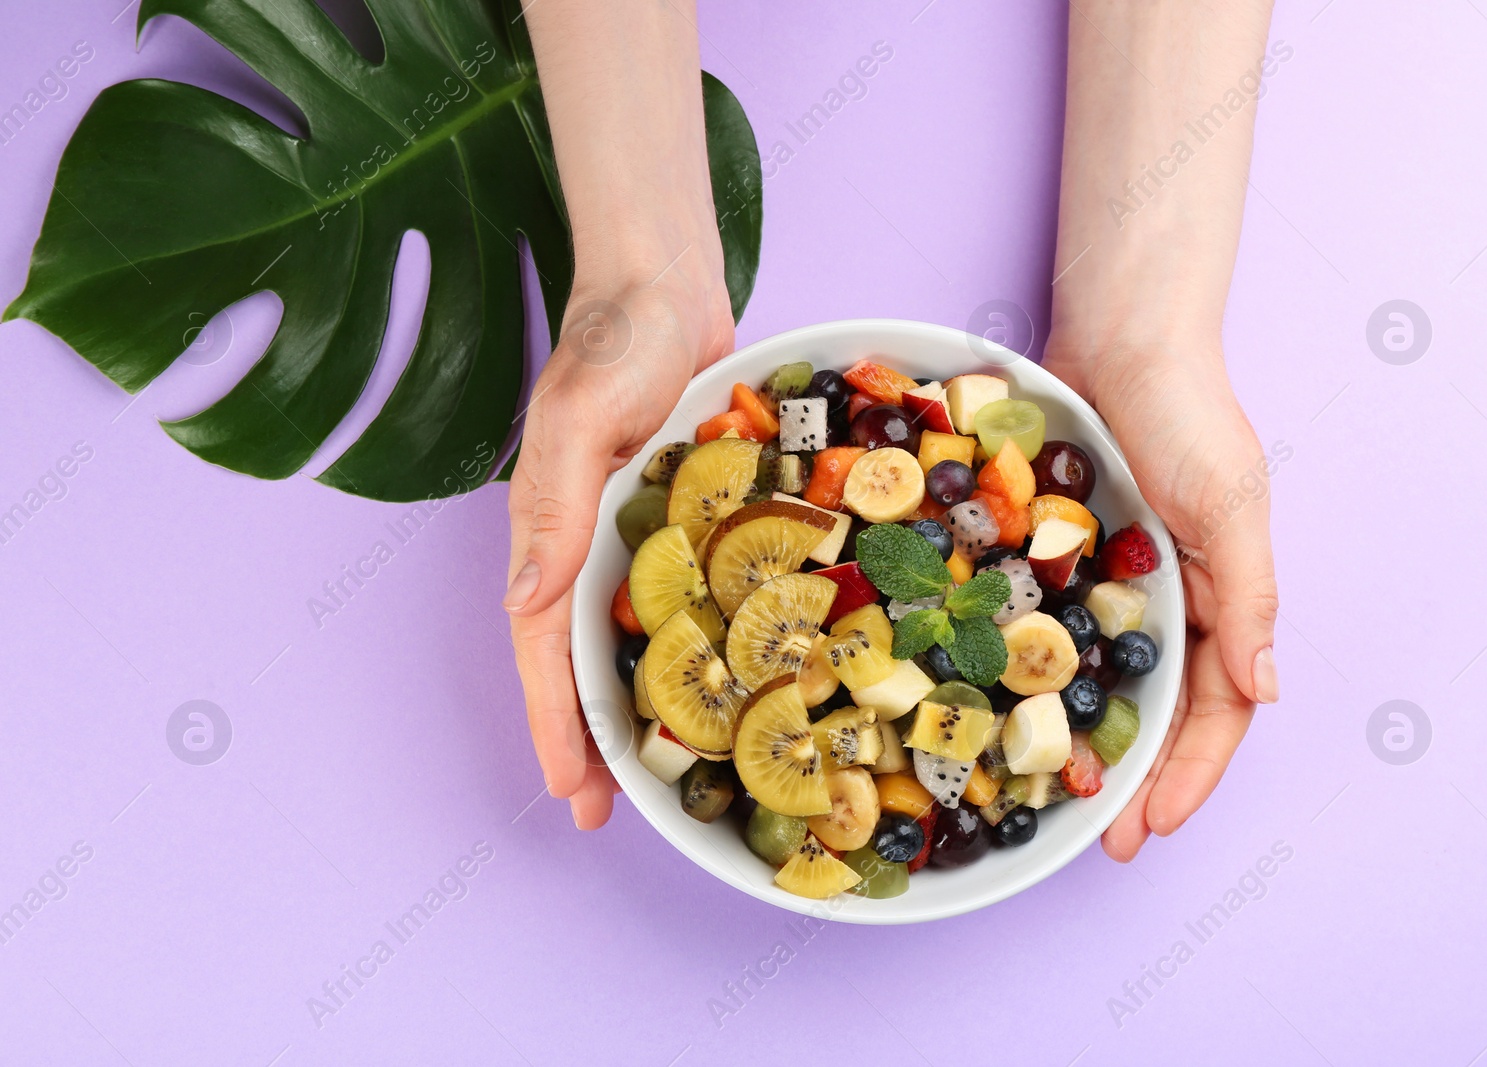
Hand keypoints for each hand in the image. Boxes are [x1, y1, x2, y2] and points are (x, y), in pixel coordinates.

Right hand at [503, 275, 733, 828]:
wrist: (666, 282)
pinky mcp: (683, 517)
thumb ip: (551, 506)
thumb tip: (524, 603)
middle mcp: (588, 544)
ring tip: (660, 774)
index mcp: (552, 531)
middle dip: (589, 736)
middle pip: (582, 657)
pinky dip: (691, 644)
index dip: (555, 721)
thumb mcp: (577, 417)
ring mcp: (637, 534)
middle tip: (610, 814)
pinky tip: (722, 682)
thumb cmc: (616, 338)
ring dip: (639, 702)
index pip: (544, 645)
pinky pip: (683, 595)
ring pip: (631, 636)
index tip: (570, 791)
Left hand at [1044, 338, 1278, 860]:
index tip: (1150, 828)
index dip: (1189, 775)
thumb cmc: (1188, 413)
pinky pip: (1040, 627)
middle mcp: (1166, 602)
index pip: (1217, 712)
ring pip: (1094, 681)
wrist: (1119, 332)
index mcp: (1221, 601)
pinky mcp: (1053, 555)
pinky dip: (1027, 672)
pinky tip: (996, 710)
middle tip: (1097, 842)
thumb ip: (1250, 600)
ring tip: (1048, 797)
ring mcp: (1106, 582)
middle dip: (1134, 780)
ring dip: (1078, 740)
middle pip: (1154, 712)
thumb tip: (1267, 692)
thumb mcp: (1232, 506)